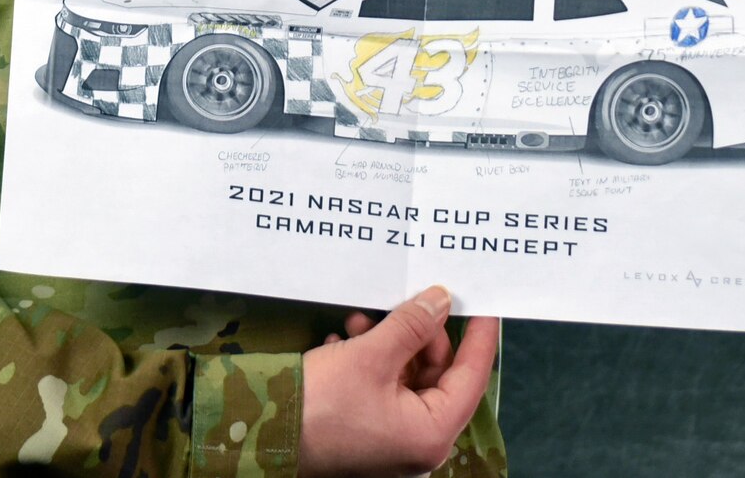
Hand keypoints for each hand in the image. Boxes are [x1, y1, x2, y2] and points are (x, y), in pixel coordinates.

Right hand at [299, 286, 498, 475]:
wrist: (260, 435)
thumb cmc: (322, 404)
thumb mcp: (372, 355)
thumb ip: (412, 325)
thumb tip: (441, 300)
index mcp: (431, 433)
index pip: (472, 376)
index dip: (480, 337)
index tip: (484, 303)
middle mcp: (418, 443)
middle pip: (437, 374)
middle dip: (417, 334)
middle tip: (400, 305)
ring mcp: (393, 440)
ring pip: (407, 377)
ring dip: (388, 344)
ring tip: (360, 322)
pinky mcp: (369, 432)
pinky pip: (384, 389)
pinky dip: (370, 362)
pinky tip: (344, 343)